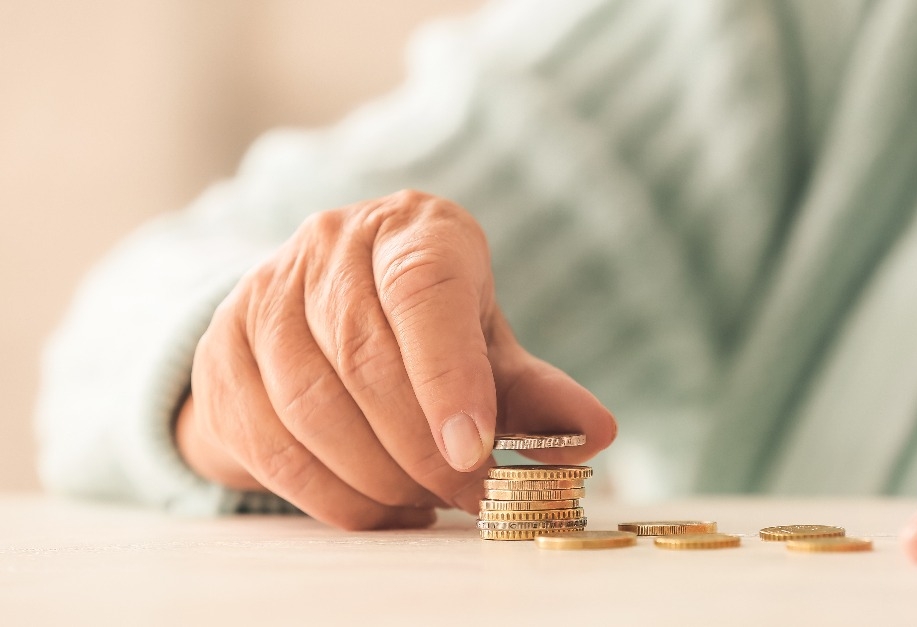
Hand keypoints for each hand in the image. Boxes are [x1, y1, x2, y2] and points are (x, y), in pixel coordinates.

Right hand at [175, 190, 616, 529]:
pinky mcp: (223, 351)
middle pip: (365, 356)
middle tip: (468, 496)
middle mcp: (333, 244)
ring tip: (427, 504)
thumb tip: (596, 432)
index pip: (422, 290)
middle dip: (421, 449)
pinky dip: (330, 495)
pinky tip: (379, 509)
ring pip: (311, 405)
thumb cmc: (429, 332)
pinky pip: (269, 443)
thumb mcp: (488, 349)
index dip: (448, 376)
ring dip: (377, 477)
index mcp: (414, 230)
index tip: (475, 450)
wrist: (327, 316)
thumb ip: (536, 392)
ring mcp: (266, 293)